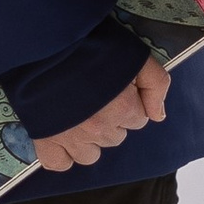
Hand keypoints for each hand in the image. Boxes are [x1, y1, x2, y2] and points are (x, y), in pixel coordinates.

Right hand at [31, 49, 172, 173]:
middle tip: (95, 95)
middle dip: (110, 119)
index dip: (129, 102)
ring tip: (78, 114)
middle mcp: (99, 128)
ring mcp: (71, 137)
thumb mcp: (136, 54)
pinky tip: (61, 136)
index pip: (138, 119)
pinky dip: (61, 155)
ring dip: (88, 139)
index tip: (115, 87)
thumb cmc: (92, 42)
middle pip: (115, 137)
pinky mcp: (45, 139)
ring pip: (90, 155)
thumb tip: (158, 116)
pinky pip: (58, 163)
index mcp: (123, 109)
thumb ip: (156, 84)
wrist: (46, 39)